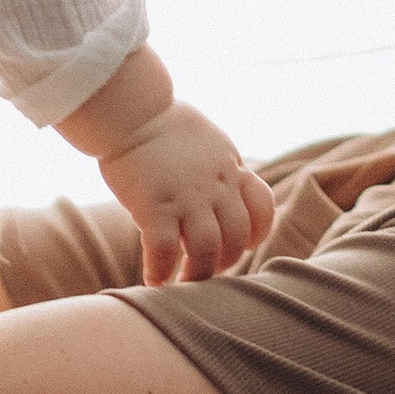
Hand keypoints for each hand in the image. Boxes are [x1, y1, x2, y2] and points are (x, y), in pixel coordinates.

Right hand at [99, 101, 276, 284]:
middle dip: (224, 262)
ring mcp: (187, 196)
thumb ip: (220, 166)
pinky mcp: (155, 204)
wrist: (131, 109)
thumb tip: (221, 186)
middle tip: (206, 271)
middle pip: (235, 237)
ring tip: (183, 284)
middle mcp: (216, 185)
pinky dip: (161, 271)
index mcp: (231, 168)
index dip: (256, 233)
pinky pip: (165, 249)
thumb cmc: (163, 123)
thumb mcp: (209, 140)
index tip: (242, 245)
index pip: (262, 207)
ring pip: (206, 250)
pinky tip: (153, 280)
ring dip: (197, 274)